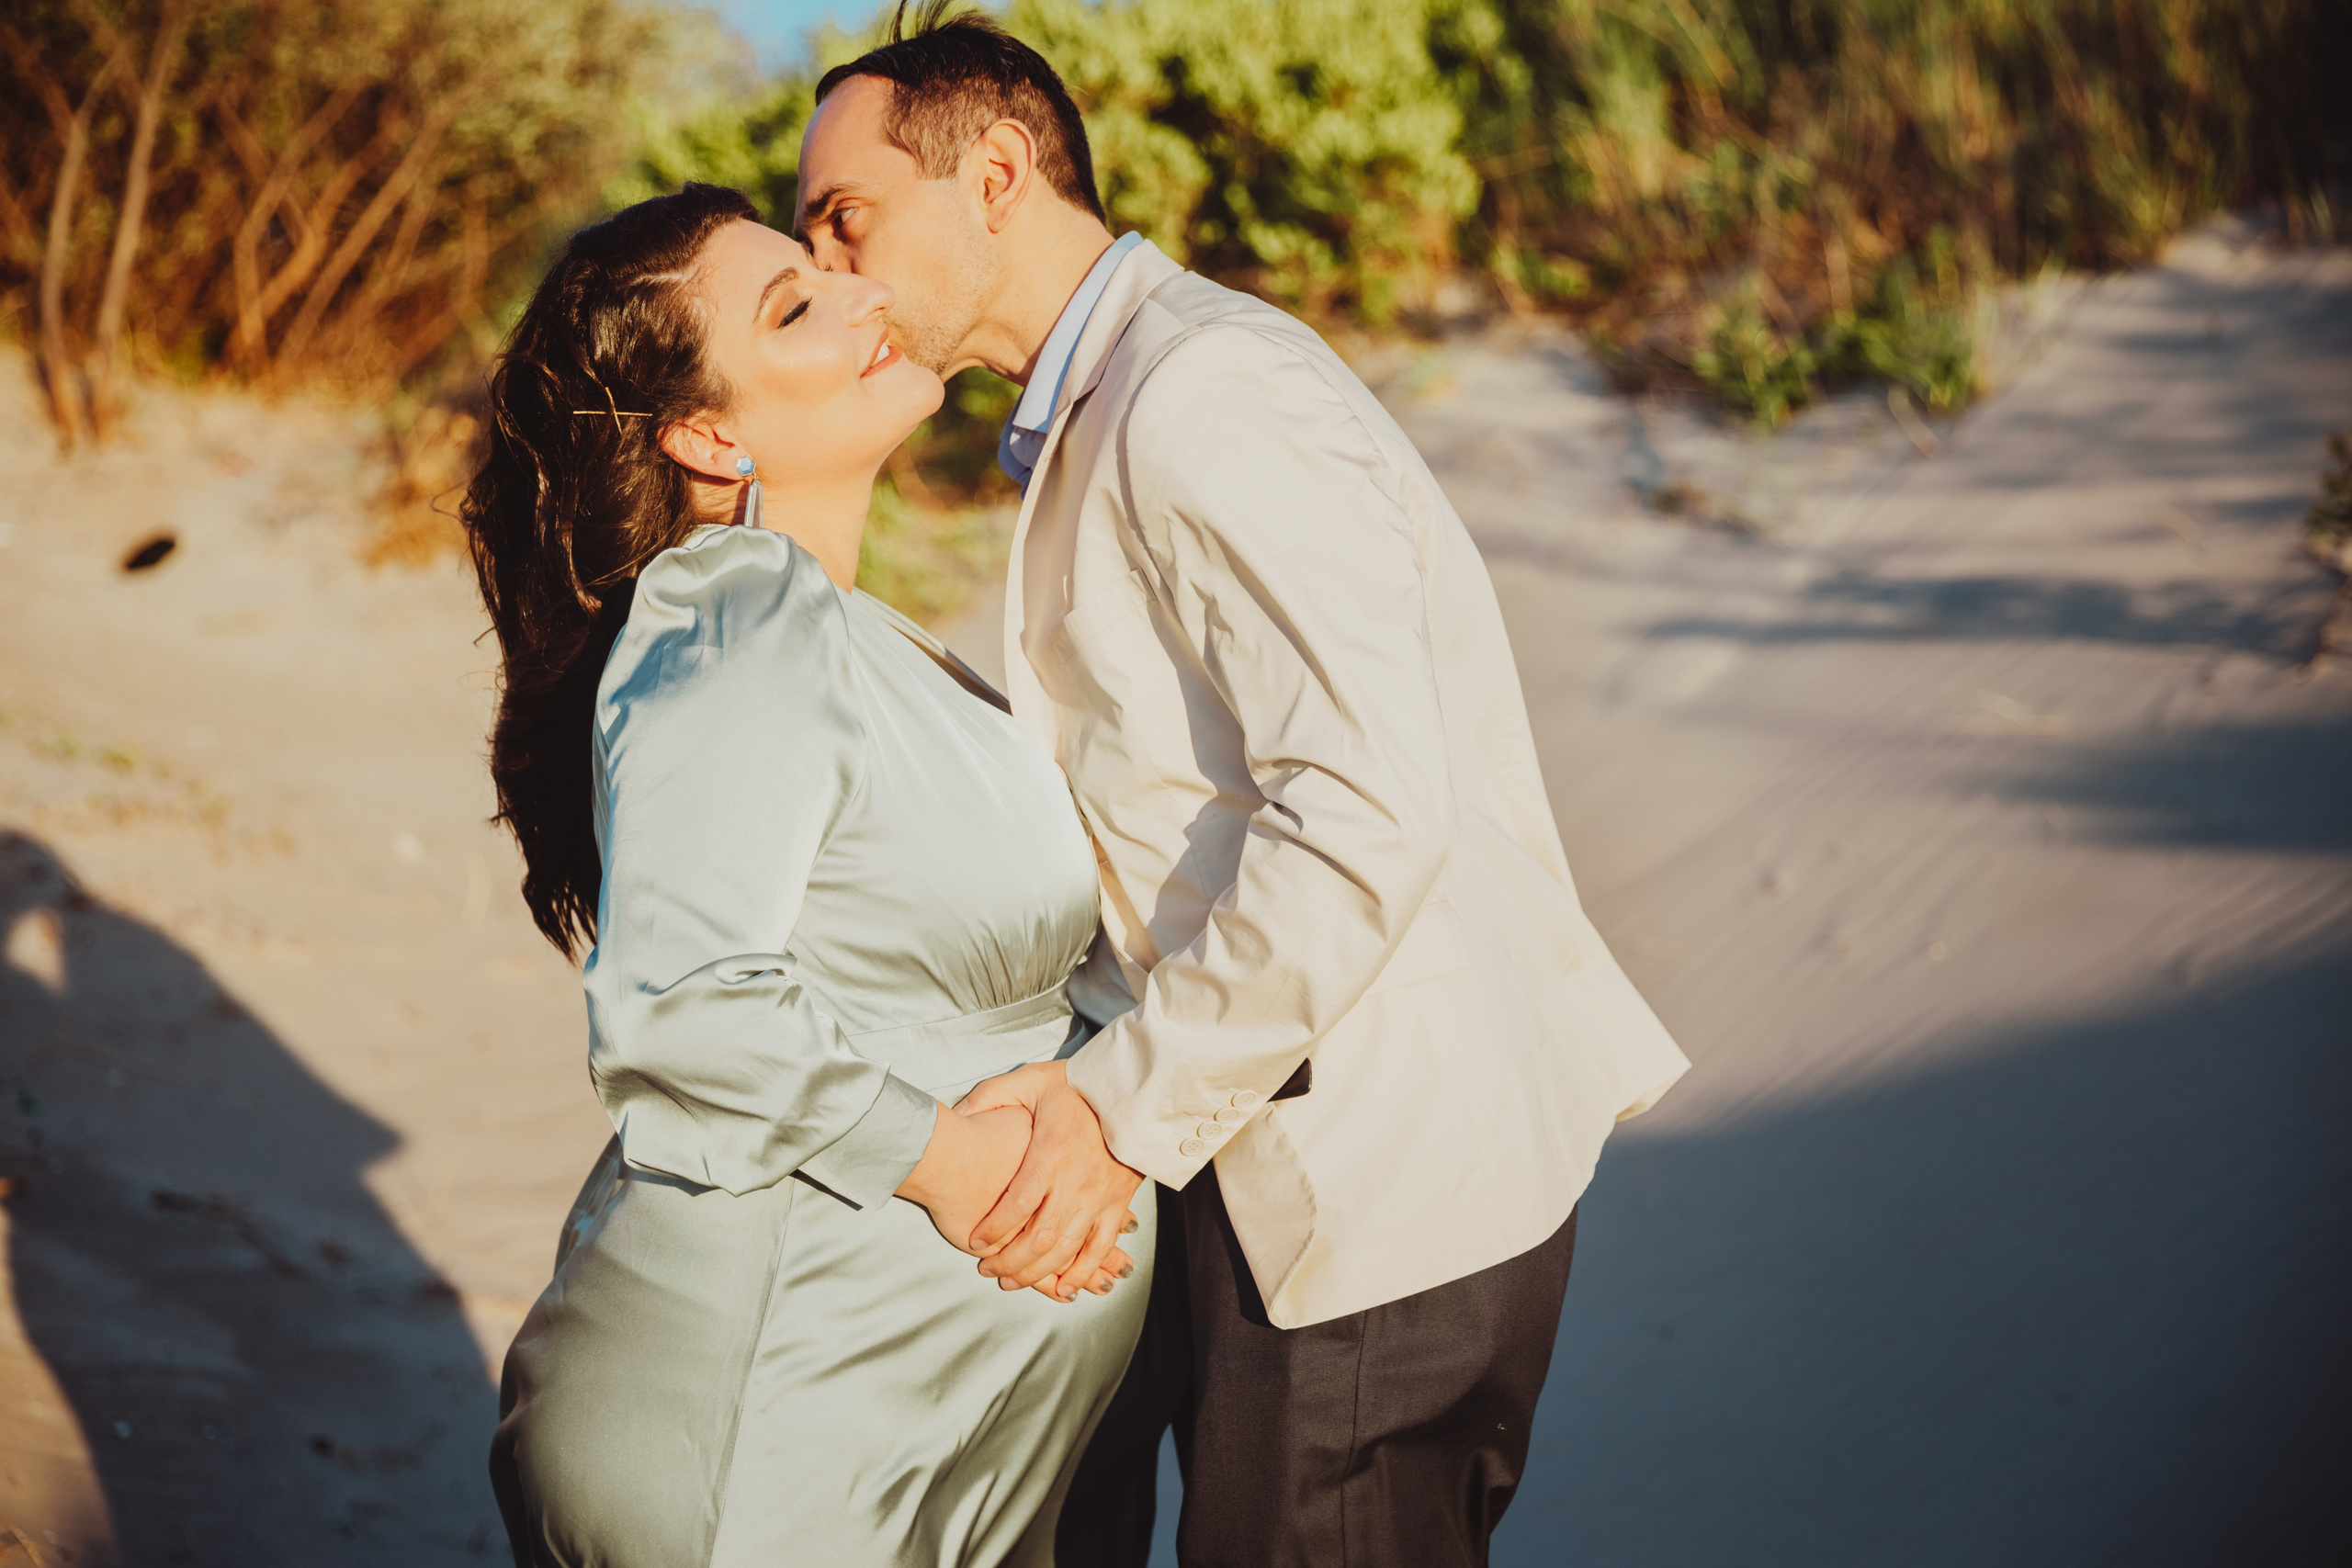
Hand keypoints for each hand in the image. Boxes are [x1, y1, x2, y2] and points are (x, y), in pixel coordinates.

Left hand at [896, 1102, 1130, 1296]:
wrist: (1129, 1092)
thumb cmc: (1077, 1086)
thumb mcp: (1029, 1080)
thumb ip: (991, 1096)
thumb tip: (958, 1114)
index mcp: (1051, 1153)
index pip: (1018, 1202)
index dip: (994, 1228)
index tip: (974, 1241)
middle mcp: (1076, 1181)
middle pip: (1041, 1236)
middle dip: (1010, 1261)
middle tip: (987, 1271)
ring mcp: (1099, 1197)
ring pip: (1068, 1248)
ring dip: (1039, 1272)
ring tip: (1012, 1282)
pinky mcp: (1116, 1204)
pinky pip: (1100, 1247)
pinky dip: (1082, 1273)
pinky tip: (1063, 1288)